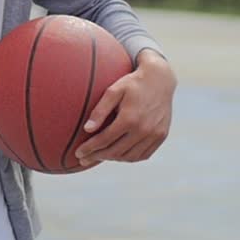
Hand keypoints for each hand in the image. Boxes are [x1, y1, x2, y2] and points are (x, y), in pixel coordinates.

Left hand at [75, 49, 174, 167]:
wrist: (160, 79)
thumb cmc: (132, 83)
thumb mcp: (113, 91)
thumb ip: (100, 110)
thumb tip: (87, 129)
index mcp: (130, 118)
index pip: (104, 140)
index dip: (89, 148)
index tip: (78, 153)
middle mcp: (143, 129)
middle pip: (116, 151)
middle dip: (97, 156)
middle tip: (83, 159)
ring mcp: (154, 134)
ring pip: (129, 156)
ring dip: (112, 159)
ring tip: (99, 156)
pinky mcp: (161, 136)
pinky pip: (143, 155)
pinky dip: (129, 158)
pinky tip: (118, 155)